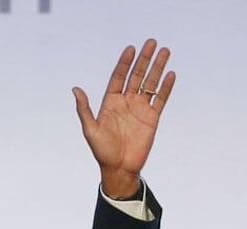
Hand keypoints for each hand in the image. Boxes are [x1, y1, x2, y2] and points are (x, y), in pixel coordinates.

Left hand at [73, 38, 175, 197]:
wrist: (119, 168)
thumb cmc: (101, 151)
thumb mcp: (90, 129)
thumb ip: (84, 109)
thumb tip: (75, 89)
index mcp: (110, 103)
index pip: (119, 78)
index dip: (124, 63)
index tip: (131, 49)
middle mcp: (126, 103)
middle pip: (136, 76)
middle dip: (144, 59)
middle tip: (152, 42)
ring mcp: (140, 109)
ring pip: (150, 84)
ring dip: (158, 68)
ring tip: (165, 51)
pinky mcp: (152, 118)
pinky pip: (161, 99)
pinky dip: (166, 87)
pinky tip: (170, 74)